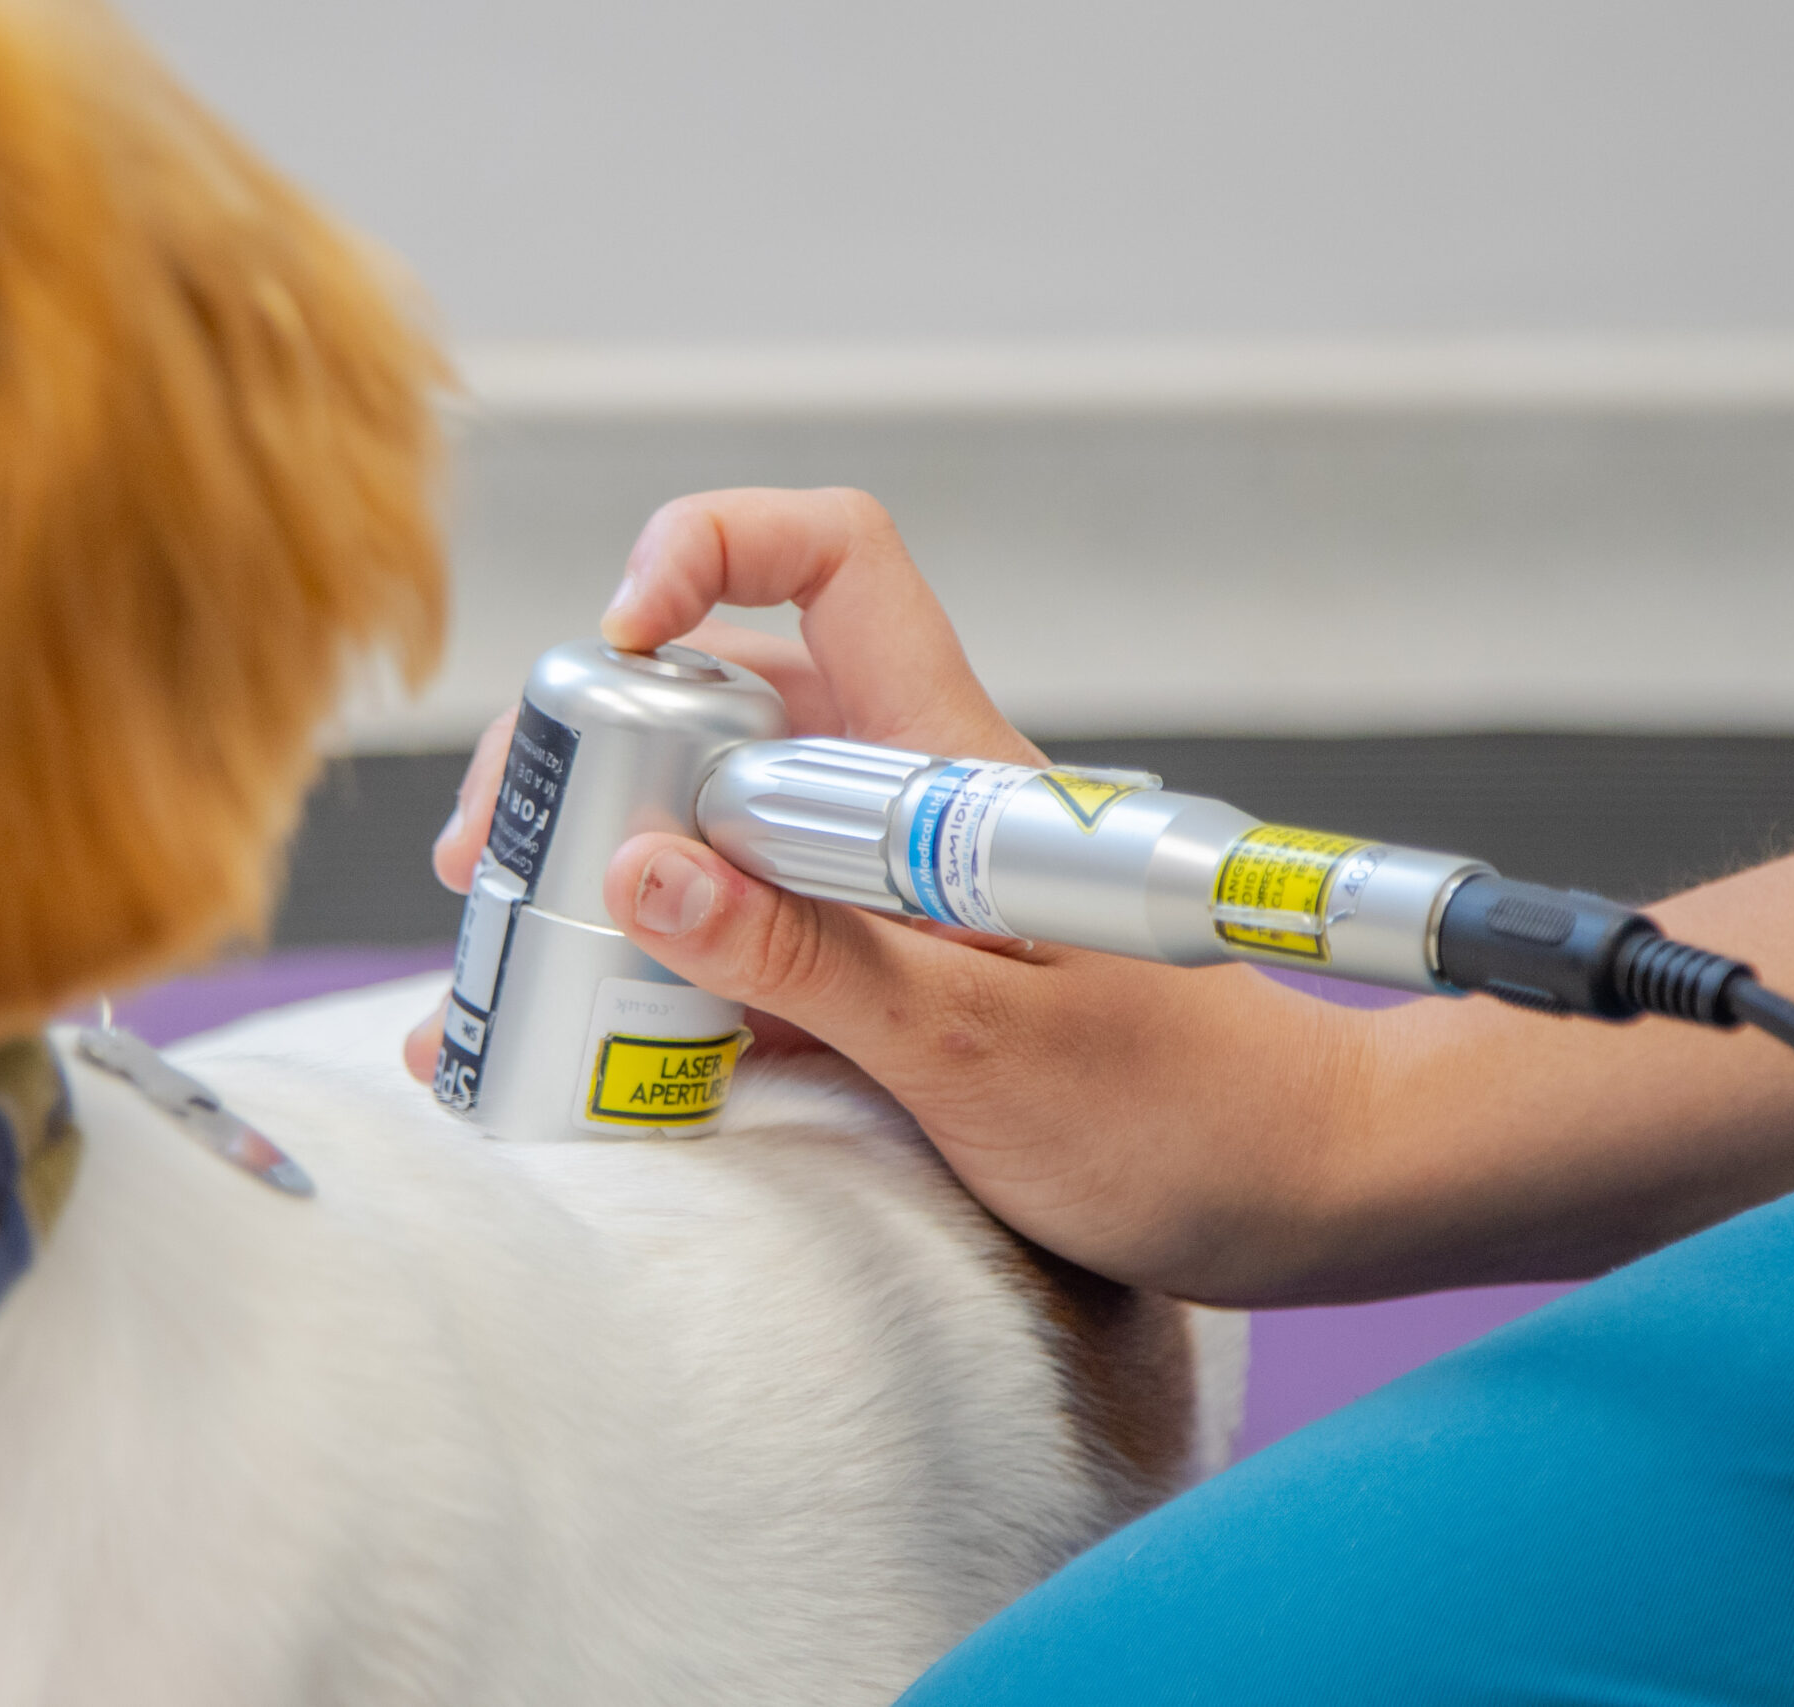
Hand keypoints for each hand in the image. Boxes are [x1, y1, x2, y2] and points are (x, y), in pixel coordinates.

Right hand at [407, 489, 1374, 1299]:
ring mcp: (885, 882)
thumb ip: (806, 957)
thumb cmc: (1182, 1109)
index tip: (618, 639)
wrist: (1295, 1191)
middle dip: (591, 748)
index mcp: (945, 761)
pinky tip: (580, 1032)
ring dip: (604, 867)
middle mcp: (903, 795)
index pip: (834, 561)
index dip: (711, 548)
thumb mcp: (975, 1048)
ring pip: (713, 819)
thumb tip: (637, 869)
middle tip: (497, 855)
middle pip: (721, 695)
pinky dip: (657, 965)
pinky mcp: (881, 966)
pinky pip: (743, 929)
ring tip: (509, 954)